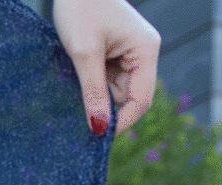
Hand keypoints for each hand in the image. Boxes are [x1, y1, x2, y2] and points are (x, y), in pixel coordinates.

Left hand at [52, 0, 159, 135]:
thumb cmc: (81, 8)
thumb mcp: (84, 53)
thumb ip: (92, 91)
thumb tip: (100, 127)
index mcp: (146, 51)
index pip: (141, 100)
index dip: (122, 121)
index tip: (97, 135)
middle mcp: (144, 53)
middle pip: (129, 97)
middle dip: (106, 106)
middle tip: (78, 109)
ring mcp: (131, 52)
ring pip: (116, 90)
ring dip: (96, 93)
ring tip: (76, 80)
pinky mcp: (116, 52)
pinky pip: (107, 78)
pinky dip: (92, 83)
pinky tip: (79, 74)